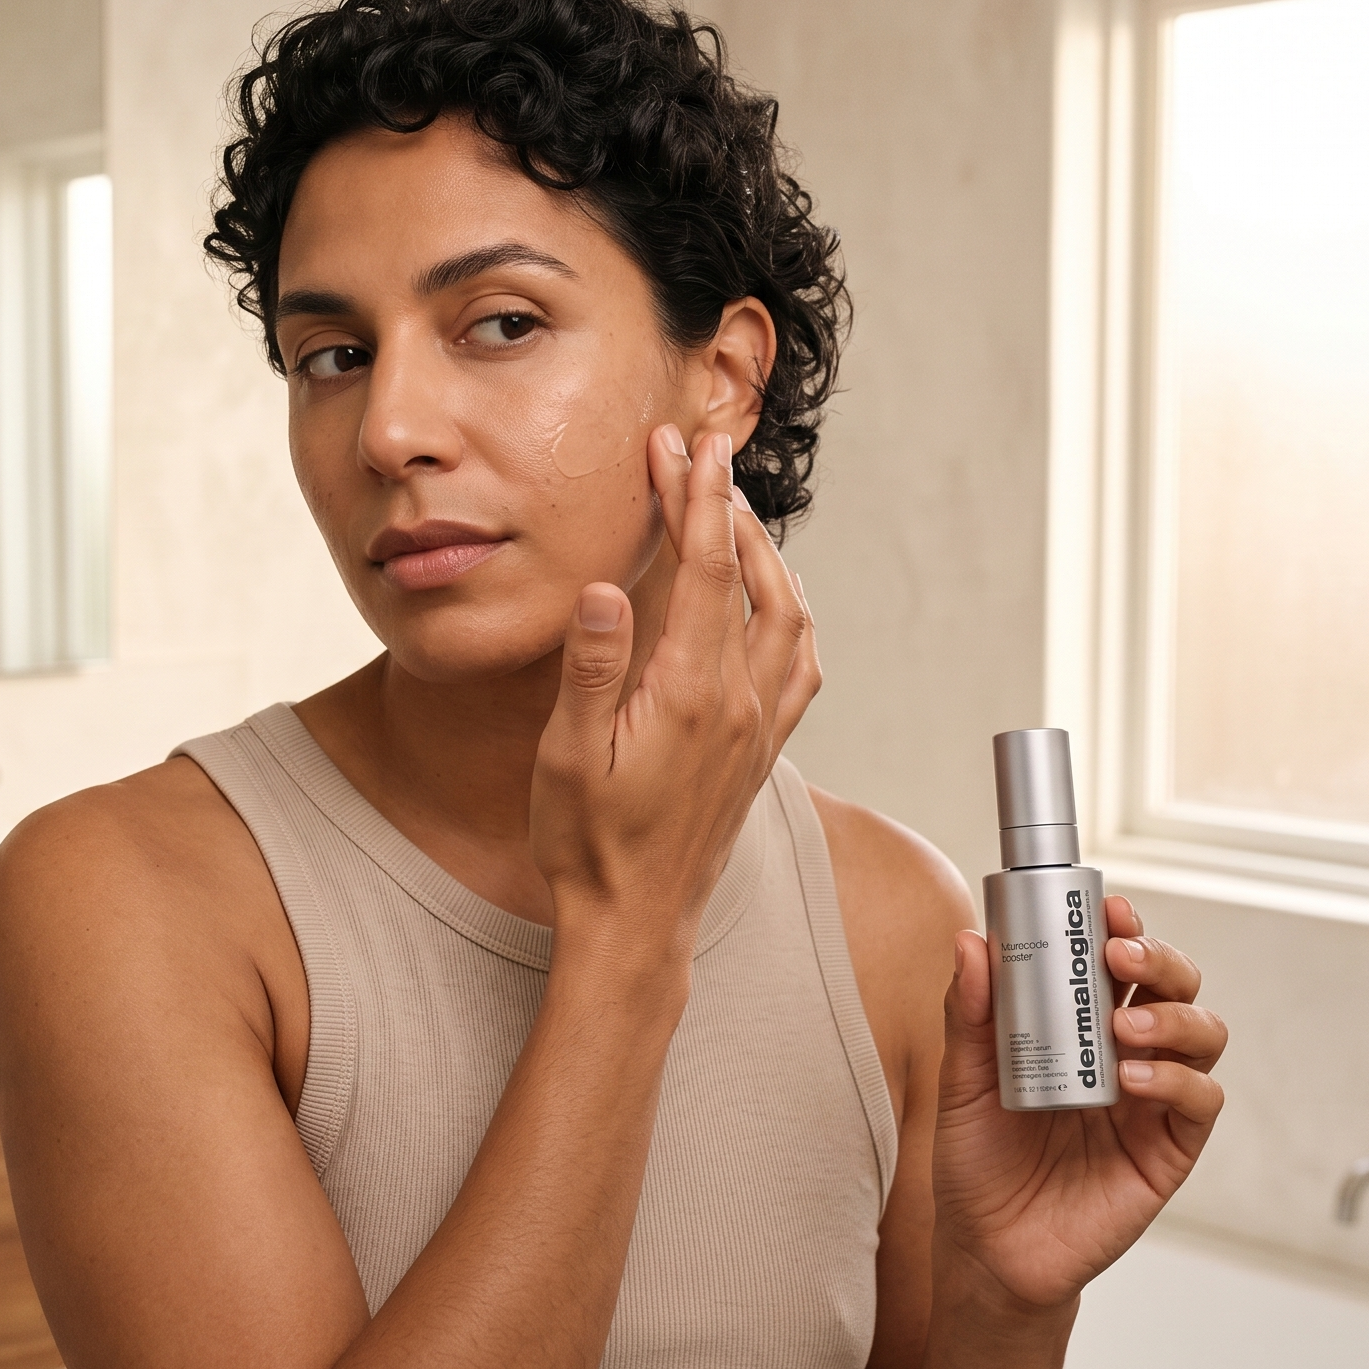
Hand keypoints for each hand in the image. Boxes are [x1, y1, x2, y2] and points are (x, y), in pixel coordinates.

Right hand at [529, 427, 820, 960]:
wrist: (635, 922)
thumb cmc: (589, 844)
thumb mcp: (569, 755)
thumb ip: (591, 668)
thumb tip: (607, 590)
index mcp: (692, 694)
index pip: (707, 570)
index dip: (695, 498)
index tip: (682, 445)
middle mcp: (740, 704)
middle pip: (751, 578)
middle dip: (726, 506)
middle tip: (696, 455)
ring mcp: (759, 728)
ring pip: (788, 615)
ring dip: (765, 554)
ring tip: (731, 513)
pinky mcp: (762, 752)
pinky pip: (798, 664)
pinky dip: (788, 613)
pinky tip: (769, 604)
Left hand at [932, 896, 1225, 1310]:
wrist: (987, 1250)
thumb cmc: (976, 1162)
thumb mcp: (961, 1080)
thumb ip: (970, 1015)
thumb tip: (972, 941)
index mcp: (1079, 1027)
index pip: (1119, 962)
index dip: (1125, 928)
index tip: (1108, 908)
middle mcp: (1125, 1054)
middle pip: (1173, 985)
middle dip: (1159, 958)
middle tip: (1121, 955)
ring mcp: (1153, 1101)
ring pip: (1202, 1034)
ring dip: (1172, 1017)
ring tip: (1125, 1027)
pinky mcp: (1168, 1150)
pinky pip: (1200, 1103)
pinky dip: (1178, 1081)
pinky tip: (1137, 1079)